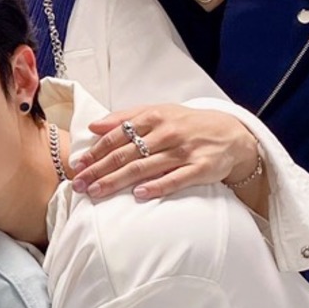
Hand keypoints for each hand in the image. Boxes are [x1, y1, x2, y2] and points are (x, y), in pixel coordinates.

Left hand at [69, 105, 258, 201]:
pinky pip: (175, 179)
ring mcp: (183, 151)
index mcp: (154, 117)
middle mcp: (167, 133)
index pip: (117, 135)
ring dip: (117, 181)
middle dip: (98, 170)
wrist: (231, 133)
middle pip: (125, 154)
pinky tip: (139, 195)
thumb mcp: (159, 112)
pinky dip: (156, 186)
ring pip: (144, 168)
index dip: (95, 151)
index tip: (77, 165)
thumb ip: (126, 117)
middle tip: (79, 184)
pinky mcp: (199, 169)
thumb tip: (94, 126)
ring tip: (96, 192)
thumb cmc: (187, 124)